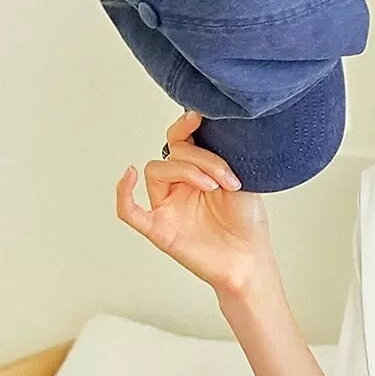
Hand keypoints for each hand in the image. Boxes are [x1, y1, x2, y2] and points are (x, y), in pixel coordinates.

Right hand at [116, 109, 274, 294]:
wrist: (251, 259)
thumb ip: (224, 155)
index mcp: (198, 172)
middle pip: (173, 153)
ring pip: (156, 171)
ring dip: (185, 171)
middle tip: (226, 177)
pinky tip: (129, 175)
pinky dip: (124, 192)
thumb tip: (212, 127)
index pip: (181, 141)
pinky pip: (129, 211)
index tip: (198, 116)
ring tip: (212, 187)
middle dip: (201, 158)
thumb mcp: (242, 178)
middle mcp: (179, 187)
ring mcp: (167, 207)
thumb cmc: (248, 223)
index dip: (184, 126)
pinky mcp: (160, 230)